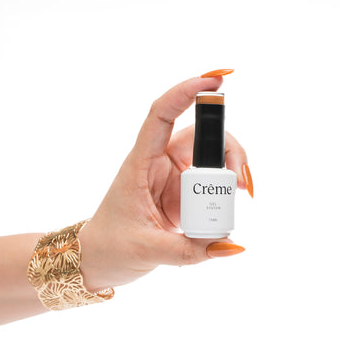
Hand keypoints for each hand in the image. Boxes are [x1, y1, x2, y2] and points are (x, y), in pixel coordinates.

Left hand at [79, 75, 252, 291]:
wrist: (99, 260)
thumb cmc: (111, 247)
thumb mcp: (147, 250)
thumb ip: (189, 251)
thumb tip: (232, 246)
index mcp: (140, 164)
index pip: (161, 115)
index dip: (185, 92)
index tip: (214, 80)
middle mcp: (159, 163)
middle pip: (199, 135)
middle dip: (226, 147)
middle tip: (240, 178)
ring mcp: (173, 178)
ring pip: (209, 155)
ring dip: (230, 166)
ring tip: (241, 191)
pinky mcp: (183, 194)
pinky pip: (210, 180)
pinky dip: (225, 186)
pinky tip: (232, 202)